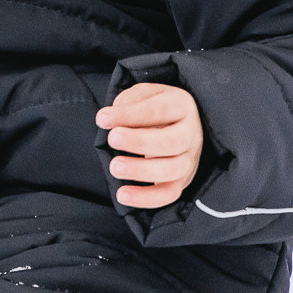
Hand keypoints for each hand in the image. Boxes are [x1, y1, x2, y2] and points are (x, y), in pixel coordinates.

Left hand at [95, 82, 202, 209]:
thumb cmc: (156, 107)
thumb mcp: (144, 94)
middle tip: (112, 139)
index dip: (129, 115)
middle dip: (139, 141)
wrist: (181, 124)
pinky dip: (146, 198)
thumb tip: (111, 118)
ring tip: (115, 167)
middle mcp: (190, 134)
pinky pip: (169, 194)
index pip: (158, 110)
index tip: (102, 118)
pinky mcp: (182, 181)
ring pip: (172, 170)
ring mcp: (189, 160)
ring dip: (141, 170)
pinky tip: (123, 195)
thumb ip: (128, 101)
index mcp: (181, 106)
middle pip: (171, 141)